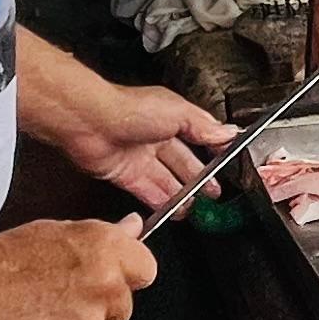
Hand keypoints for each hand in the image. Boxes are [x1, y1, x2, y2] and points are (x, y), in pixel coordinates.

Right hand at [0, 215, 156, 319]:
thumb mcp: (50, 233)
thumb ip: (100, 238)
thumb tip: (130, 228)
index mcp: (104, 251)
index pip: (145, 269)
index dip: (125, 275)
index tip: (108, 278)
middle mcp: (103, 289)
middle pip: (121, 308)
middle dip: (95, 308)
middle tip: (55, 300)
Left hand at [45, 76, 236, 209]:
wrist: (90, 122)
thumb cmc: (129, 109)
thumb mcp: (178, 112)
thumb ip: (204, 126)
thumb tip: (227, 132)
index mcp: (171, 117)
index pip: (198, 135)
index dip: (213, 149)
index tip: (227, 162)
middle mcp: (155, 137)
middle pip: (182, 162)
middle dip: (199, 178)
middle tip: (212, 192)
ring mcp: (140, 157)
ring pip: (166, 180)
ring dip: (180, 194)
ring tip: (195, 207)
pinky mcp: (125, 174)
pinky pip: (146, 192)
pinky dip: (159, 202)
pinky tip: (170, 210)